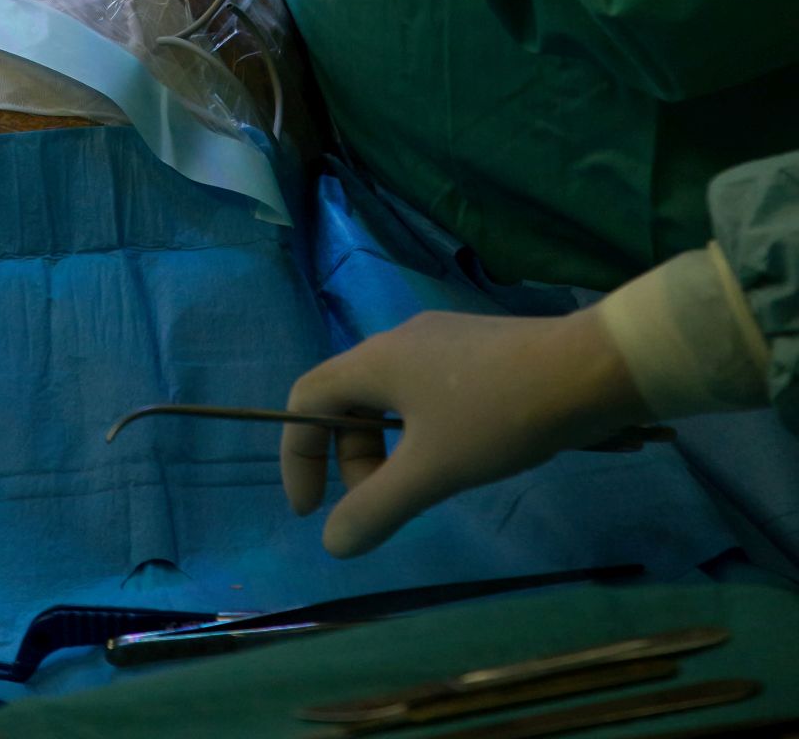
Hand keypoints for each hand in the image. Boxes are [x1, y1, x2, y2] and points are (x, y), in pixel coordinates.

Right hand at [282, 308, 648, 558]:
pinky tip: (464, 455)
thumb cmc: (498, 415)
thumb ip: (377, 507)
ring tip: (429, 486)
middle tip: (386, 507)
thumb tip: (333, 542)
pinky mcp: (475, 351)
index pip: (307, 397)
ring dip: (391, 451)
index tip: (312, 510)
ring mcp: (440, 341)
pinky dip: (423, 433)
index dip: (298, 455)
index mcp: (376, 359)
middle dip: (354, 461)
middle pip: (349, 402)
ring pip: (391, 400)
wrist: (586, 370)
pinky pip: (426, 393)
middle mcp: (399, 342)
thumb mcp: (431, 470)